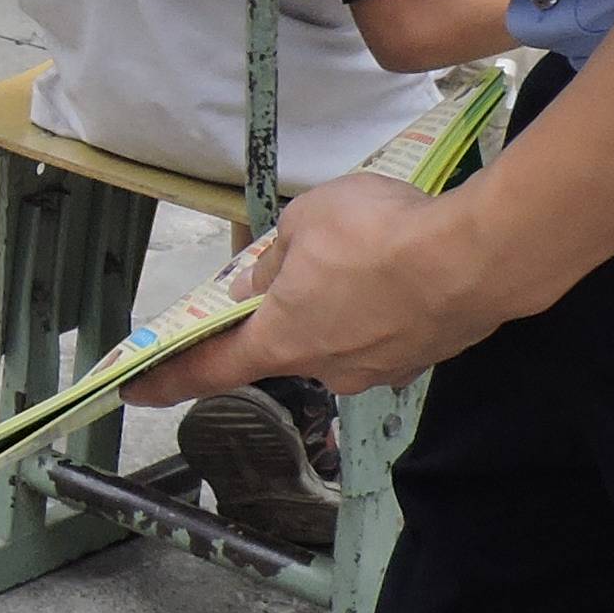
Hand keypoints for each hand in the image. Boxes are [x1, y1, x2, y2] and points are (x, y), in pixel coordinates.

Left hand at [127, 174, 510, 406]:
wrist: (476, 257)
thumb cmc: (377, 235)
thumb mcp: (305, 222)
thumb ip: (276, 256)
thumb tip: (262, 280)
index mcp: (282, 340)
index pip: (211, 368)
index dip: (169, 378)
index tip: (137, 390)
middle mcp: (328, 368)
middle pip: (289, 342)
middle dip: (292, 305)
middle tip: (312, 257)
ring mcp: (381, 368)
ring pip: (343, 333)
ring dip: (346, 300)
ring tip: (370, 251)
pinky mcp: (425, 356)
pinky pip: (389, 328)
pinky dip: (387, 303)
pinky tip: (404, 267)